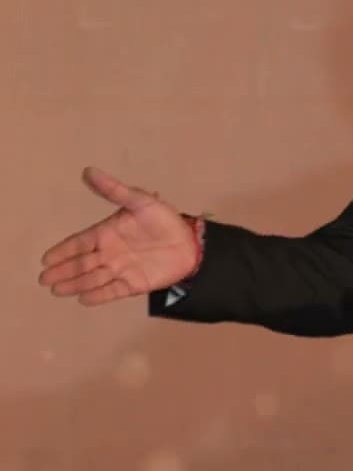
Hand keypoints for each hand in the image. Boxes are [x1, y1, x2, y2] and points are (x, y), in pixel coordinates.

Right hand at [38, 167, 198, 305]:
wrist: (190, 241)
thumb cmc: (164, 219)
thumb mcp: (141, 201)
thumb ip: (115, 190)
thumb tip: (89, 170)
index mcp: (107, 233)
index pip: (79, 243)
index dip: (63, 251)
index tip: (46, 259)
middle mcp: (109, 253)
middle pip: (81, 263)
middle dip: (63, 271)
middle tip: (44, 279)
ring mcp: (120, 270)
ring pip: (92, 278)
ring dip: (75, 284)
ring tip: (57, 290)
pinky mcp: (133, 284)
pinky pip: (112, 291)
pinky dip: (98, 296)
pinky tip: (84, 299)